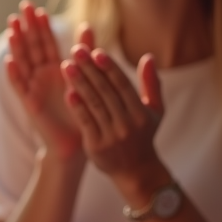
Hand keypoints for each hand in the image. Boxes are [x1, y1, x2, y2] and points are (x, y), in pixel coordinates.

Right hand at [4, 1, 93, 160]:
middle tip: (23, 7)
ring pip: (23, 62)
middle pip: (32, 47)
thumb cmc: (83, 112)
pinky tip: (9, 61)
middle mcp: (42, 76)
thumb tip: (88, 25)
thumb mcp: (87, 78)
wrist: (77, 143)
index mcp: (56, 68)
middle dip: (27, 27)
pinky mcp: (30, 104)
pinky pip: (20, 87)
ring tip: (12, 27)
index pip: (46, 42)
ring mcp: (34, 88)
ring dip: (17, 45)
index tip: (35, 7)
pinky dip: (14, 75)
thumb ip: (87, 53)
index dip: (40, 25)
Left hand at [61, 46, 165, 187]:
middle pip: (106, 91)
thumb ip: (151, 84)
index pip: (122, 85)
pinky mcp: (97, 146)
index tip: (96, 51)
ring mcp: (112, 135)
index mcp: (141, 112)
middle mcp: (128, 123)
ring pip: (94, 104)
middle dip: (90, 69)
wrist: (136, 171)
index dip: (109, 67)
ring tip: (66, 66)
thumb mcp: (155, 111)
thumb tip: (148, 57)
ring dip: (79, 83)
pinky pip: (85, 122)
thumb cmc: (143, 134)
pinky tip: (68, 92)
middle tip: (76, 50)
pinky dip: (77, 107)